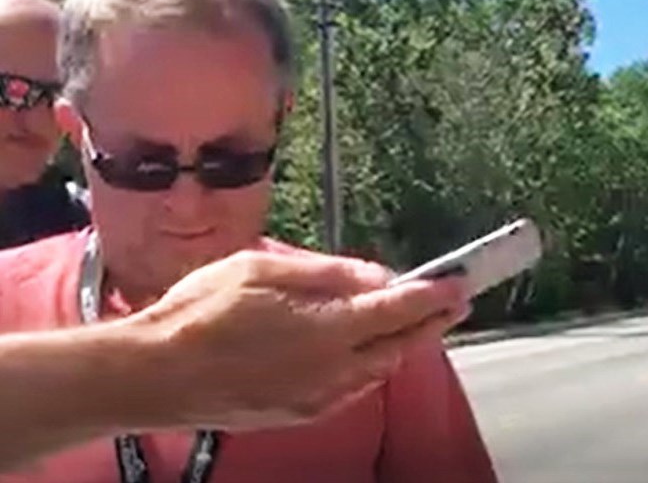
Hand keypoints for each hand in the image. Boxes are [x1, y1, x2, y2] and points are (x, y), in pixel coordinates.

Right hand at [126, 249, 469, 430]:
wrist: (151, 376)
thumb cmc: (199, 314)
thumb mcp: (265, 269)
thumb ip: (329, 273)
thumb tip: (376, 275)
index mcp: (327, 329)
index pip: (400, 310)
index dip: (435, 295)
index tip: (461, 282)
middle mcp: (332, 369)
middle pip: (401, 344)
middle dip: (432, 321)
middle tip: (456, 301)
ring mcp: (317, 397)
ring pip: (378, 369)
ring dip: (403, 343)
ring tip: (419, 320)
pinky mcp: (299, 413)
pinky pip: (352, 387)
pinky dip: (371, 365)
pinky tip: (370, 350)